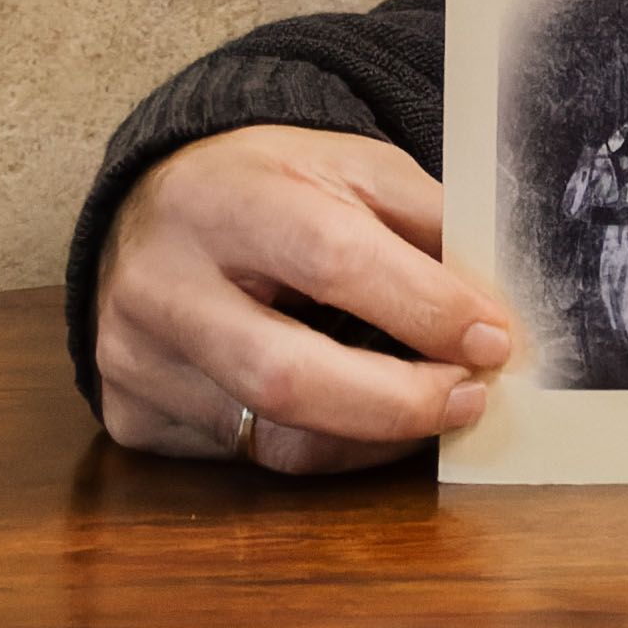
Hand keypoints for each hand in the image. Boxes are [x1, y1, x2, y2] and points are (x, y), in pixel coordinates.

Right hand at [94, 126, 512, 473]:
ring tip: (430, 410)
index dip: (423, 308)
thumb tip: (497, 308)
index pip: (331, 262)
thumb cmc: (270, 186)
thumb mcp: (351, 167)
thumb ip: (427, 225)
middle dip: (401, 404)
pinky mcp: (130, 413)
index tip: (493, 339)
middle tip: (472, 399)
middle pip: (288, 378)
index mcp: (220, 199)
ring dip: (372, 437)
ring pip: (272, 438)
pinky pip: (244, 459)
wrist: (154, 206)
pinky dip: (319, 447)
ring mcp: (135, 359)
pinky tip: (354, 418)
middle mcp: (160, 285)